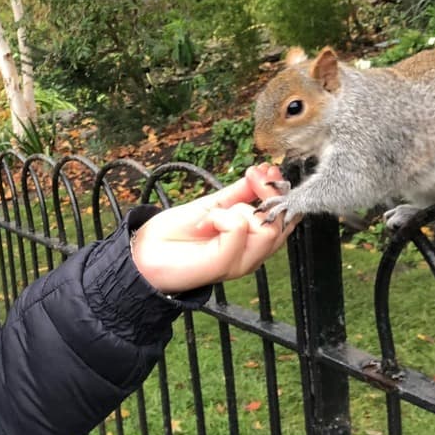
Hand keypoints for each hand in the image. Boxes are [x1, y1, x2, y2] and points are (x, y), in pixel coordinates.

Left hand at [130, 164, 297, 293]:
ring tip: (212, 215)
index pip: (287, 217)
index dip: (280, 191)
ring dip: (238, 210)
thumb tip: (264, 172)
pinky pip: (239, 227)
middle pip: (283, 221)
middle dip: (266, 192)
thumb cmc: (176, 233)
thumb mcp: (213, 204)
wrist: (147, 252)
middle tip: (250, 178)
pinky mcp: (225, 264)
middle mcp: (252, 253)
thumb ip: (239, 193)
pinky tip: (205, 223)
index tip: (268, 170)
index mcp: (252, 239)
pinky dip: (221, 216)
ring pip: (267, 227)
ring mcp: (241, 261)